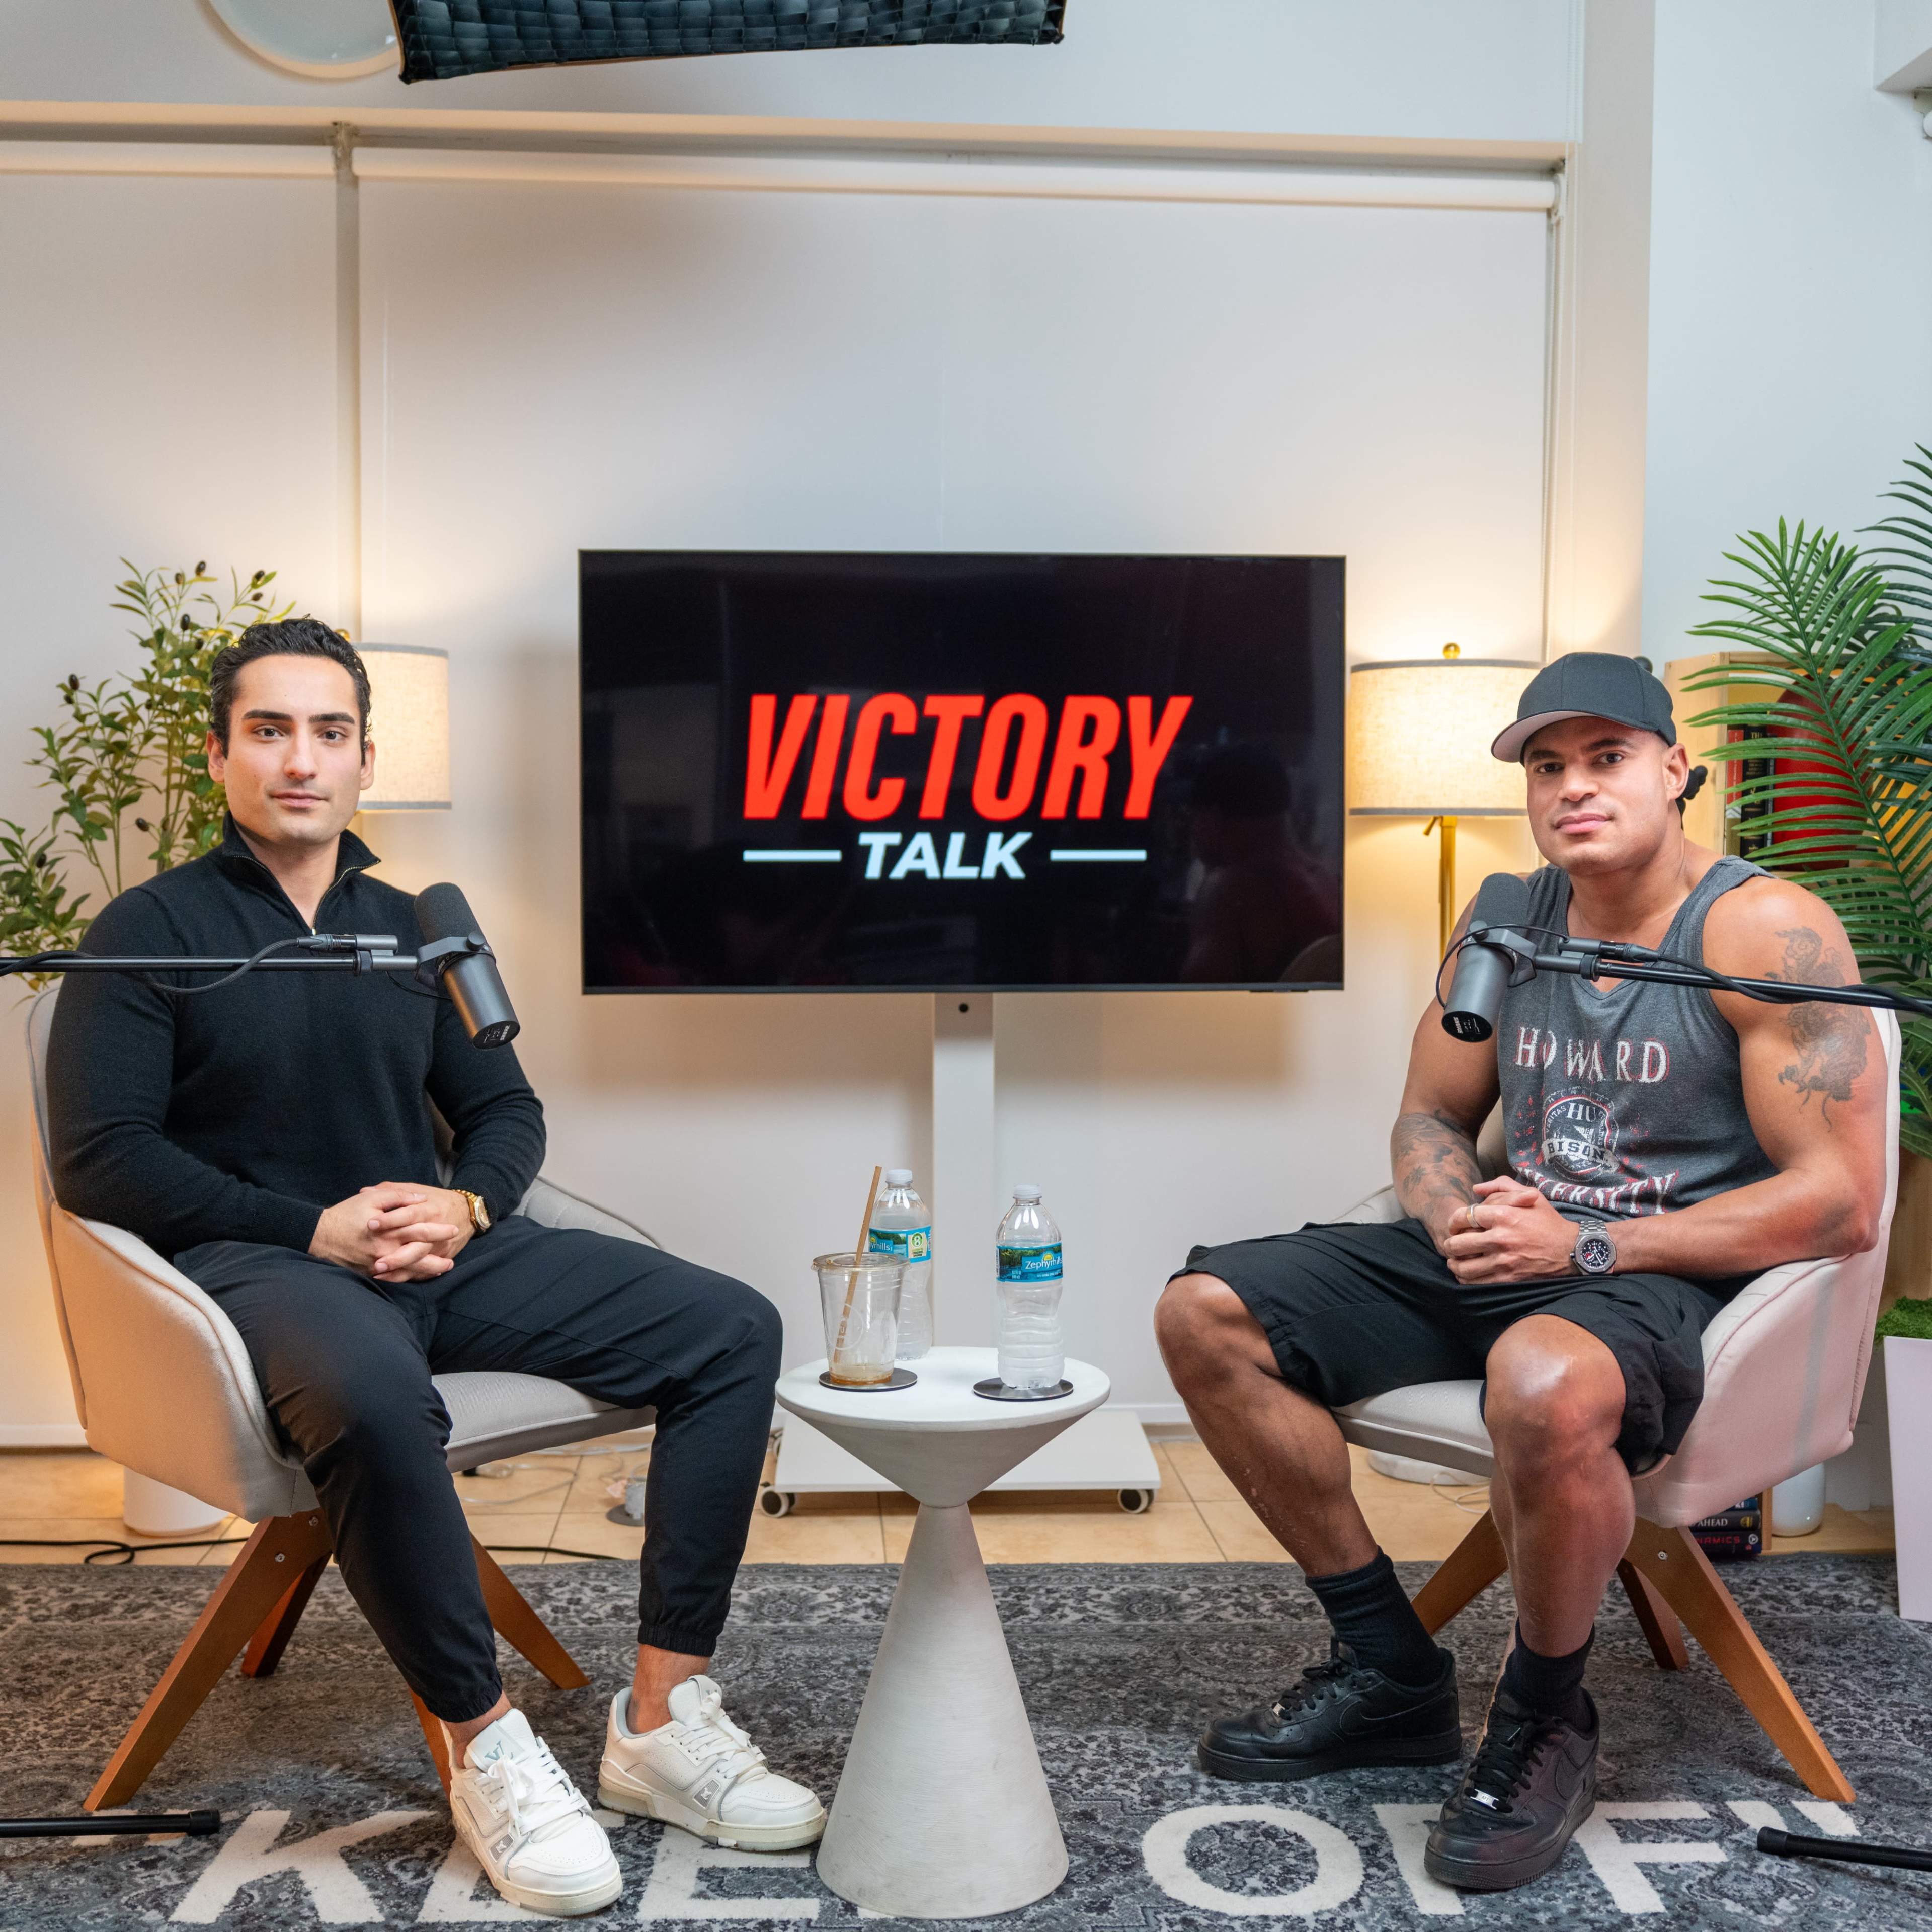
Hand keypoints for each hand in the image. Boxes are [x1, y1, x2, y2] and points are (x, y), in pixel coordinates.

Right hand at [310, 1182, 470, 1282]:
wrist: (318, 1235)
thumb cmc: (346, 1214)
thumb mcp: (371, 1198)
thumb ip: (398, 1197)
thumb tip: (420, 1199)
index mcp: (389, 1230)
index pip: (421, 1231)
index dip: (439, 1231)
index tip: (453, 1230)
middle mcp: (385, 1250)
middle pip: (419, 1256)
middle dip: (438, 1260)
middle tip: (452, 1261)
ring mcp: (377, 1264)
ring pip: (408, 1272)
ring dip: (427, 1272)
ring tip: (441, 1270)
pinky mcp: (368, 1272)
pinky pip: (393, 1279)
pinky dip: (407, 1278)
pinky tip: (417, 1277)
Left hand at [1440, 1176, 1580, 1283]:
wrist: (1572, 1250)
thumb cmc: (1549, 1221)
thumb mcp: (1531, 1195)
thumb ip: (1501, 1186)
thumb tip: (1475, 1189)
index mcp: (1504, 1215)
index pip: (1462, 1216)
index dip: (1453, 1222)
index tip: (1454, 1225)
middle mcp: (1501, 1238)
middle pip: (1457, 1244)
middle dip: (1450, 1243)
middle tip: (1451, 1244)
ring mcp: (1504, 1261)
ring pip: (1463, 1266)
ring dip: (1454, 1264)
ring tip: (1455, 1261)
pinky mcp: (1508, 1279)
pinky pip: (1476, 1283)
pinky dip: (1466, 1279)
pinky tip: (1466, 1274)